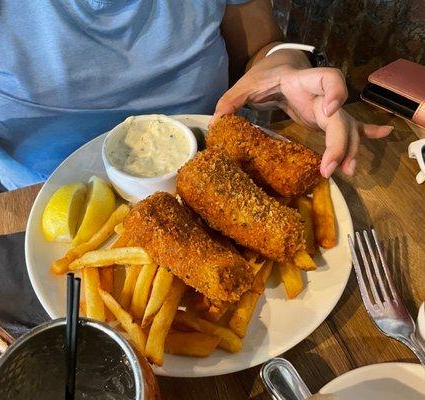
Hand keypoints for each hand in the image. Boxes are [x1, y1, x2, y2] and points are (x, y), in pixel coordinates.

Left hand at [214, 64, 392, 177]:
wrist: (279, 66)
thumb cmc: (264, 75)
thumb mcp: (246, 85)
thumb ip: (231, 100)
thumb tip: (216, 122)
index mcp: (303, 81)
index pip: (328, 78)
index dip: (335, 91)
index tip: (332, 109)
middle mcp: (321, 95)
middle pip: (341, 117)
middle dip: (340, 142)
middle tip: (332, 168)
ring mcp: (328, 108)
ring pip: (348, 128)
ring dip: (350, 149)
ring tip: (347, 172)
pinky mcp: (327, 119)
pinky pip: (351, 126)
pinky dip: (366, 133)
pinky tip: (385, 135)